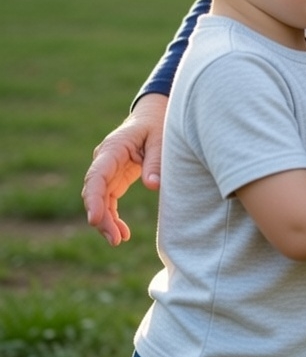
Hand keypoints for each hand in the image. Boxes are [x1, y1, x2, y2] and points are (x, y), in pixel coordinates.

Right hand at [81, 93, 167, 245]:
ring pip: (99, 200)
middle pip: (94, 191)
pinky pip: (108, 201)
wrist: (153, 116)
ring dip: (106, 221)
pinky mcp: (115, 179)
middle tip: (115, 239)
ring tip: (119, 240)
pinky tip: (123, 233)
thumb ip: (156, 159)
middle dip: (101, 217)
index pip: (97, 175)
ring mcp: (108, 171)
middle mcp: (104, 160)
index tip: (95, 219)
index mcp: (113, 148)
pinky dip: (112, 217)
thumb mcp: (161, 137)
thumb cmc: (158, 124)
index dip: (94, 198)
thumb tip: (153, 185)